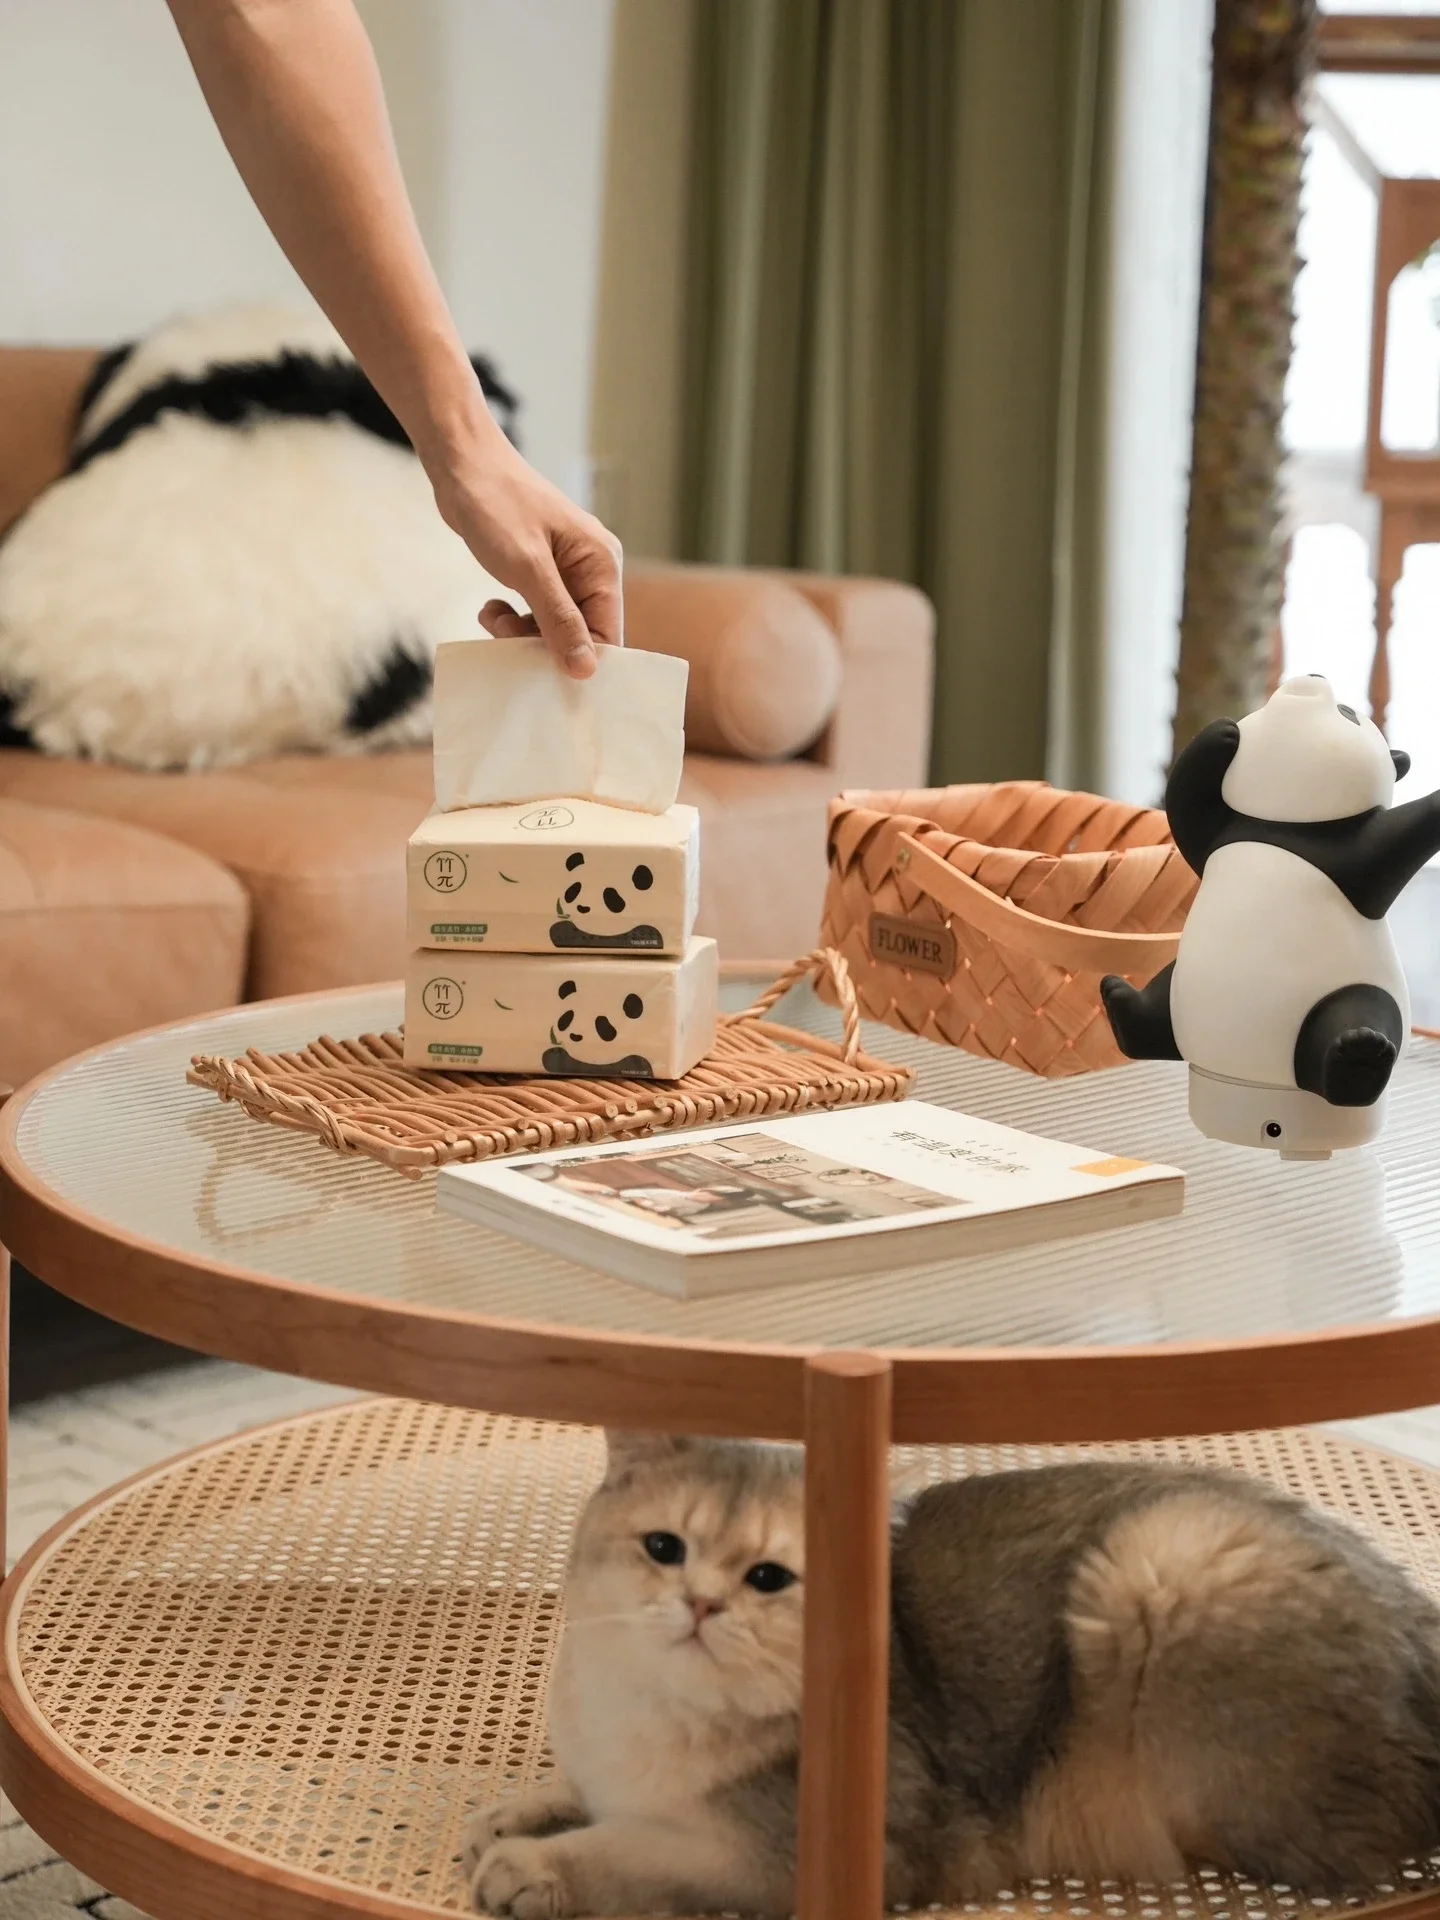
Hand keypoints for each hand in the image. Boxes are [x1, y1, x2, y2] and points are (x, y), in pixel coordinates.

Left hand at [431, 434, 622, 680]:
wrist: (460, 462)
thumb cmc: (496, 504)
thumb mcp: (528, 568)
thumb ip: (559, 619)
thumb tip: (586, 668)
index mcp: (602, 563)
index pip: (608, 632)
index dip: (580, 658)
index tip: (543, 672)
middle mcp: (590, 569)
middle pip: (581, 634)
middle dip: (545, 645)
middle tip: (507, 639)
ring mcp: (564, 571)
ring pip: (555, 628)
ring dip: (523, 634)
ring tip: (494, 620)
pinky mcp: (539, 572)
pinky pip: (536, 612)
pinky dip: (512, 619)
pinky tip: (492, 608)